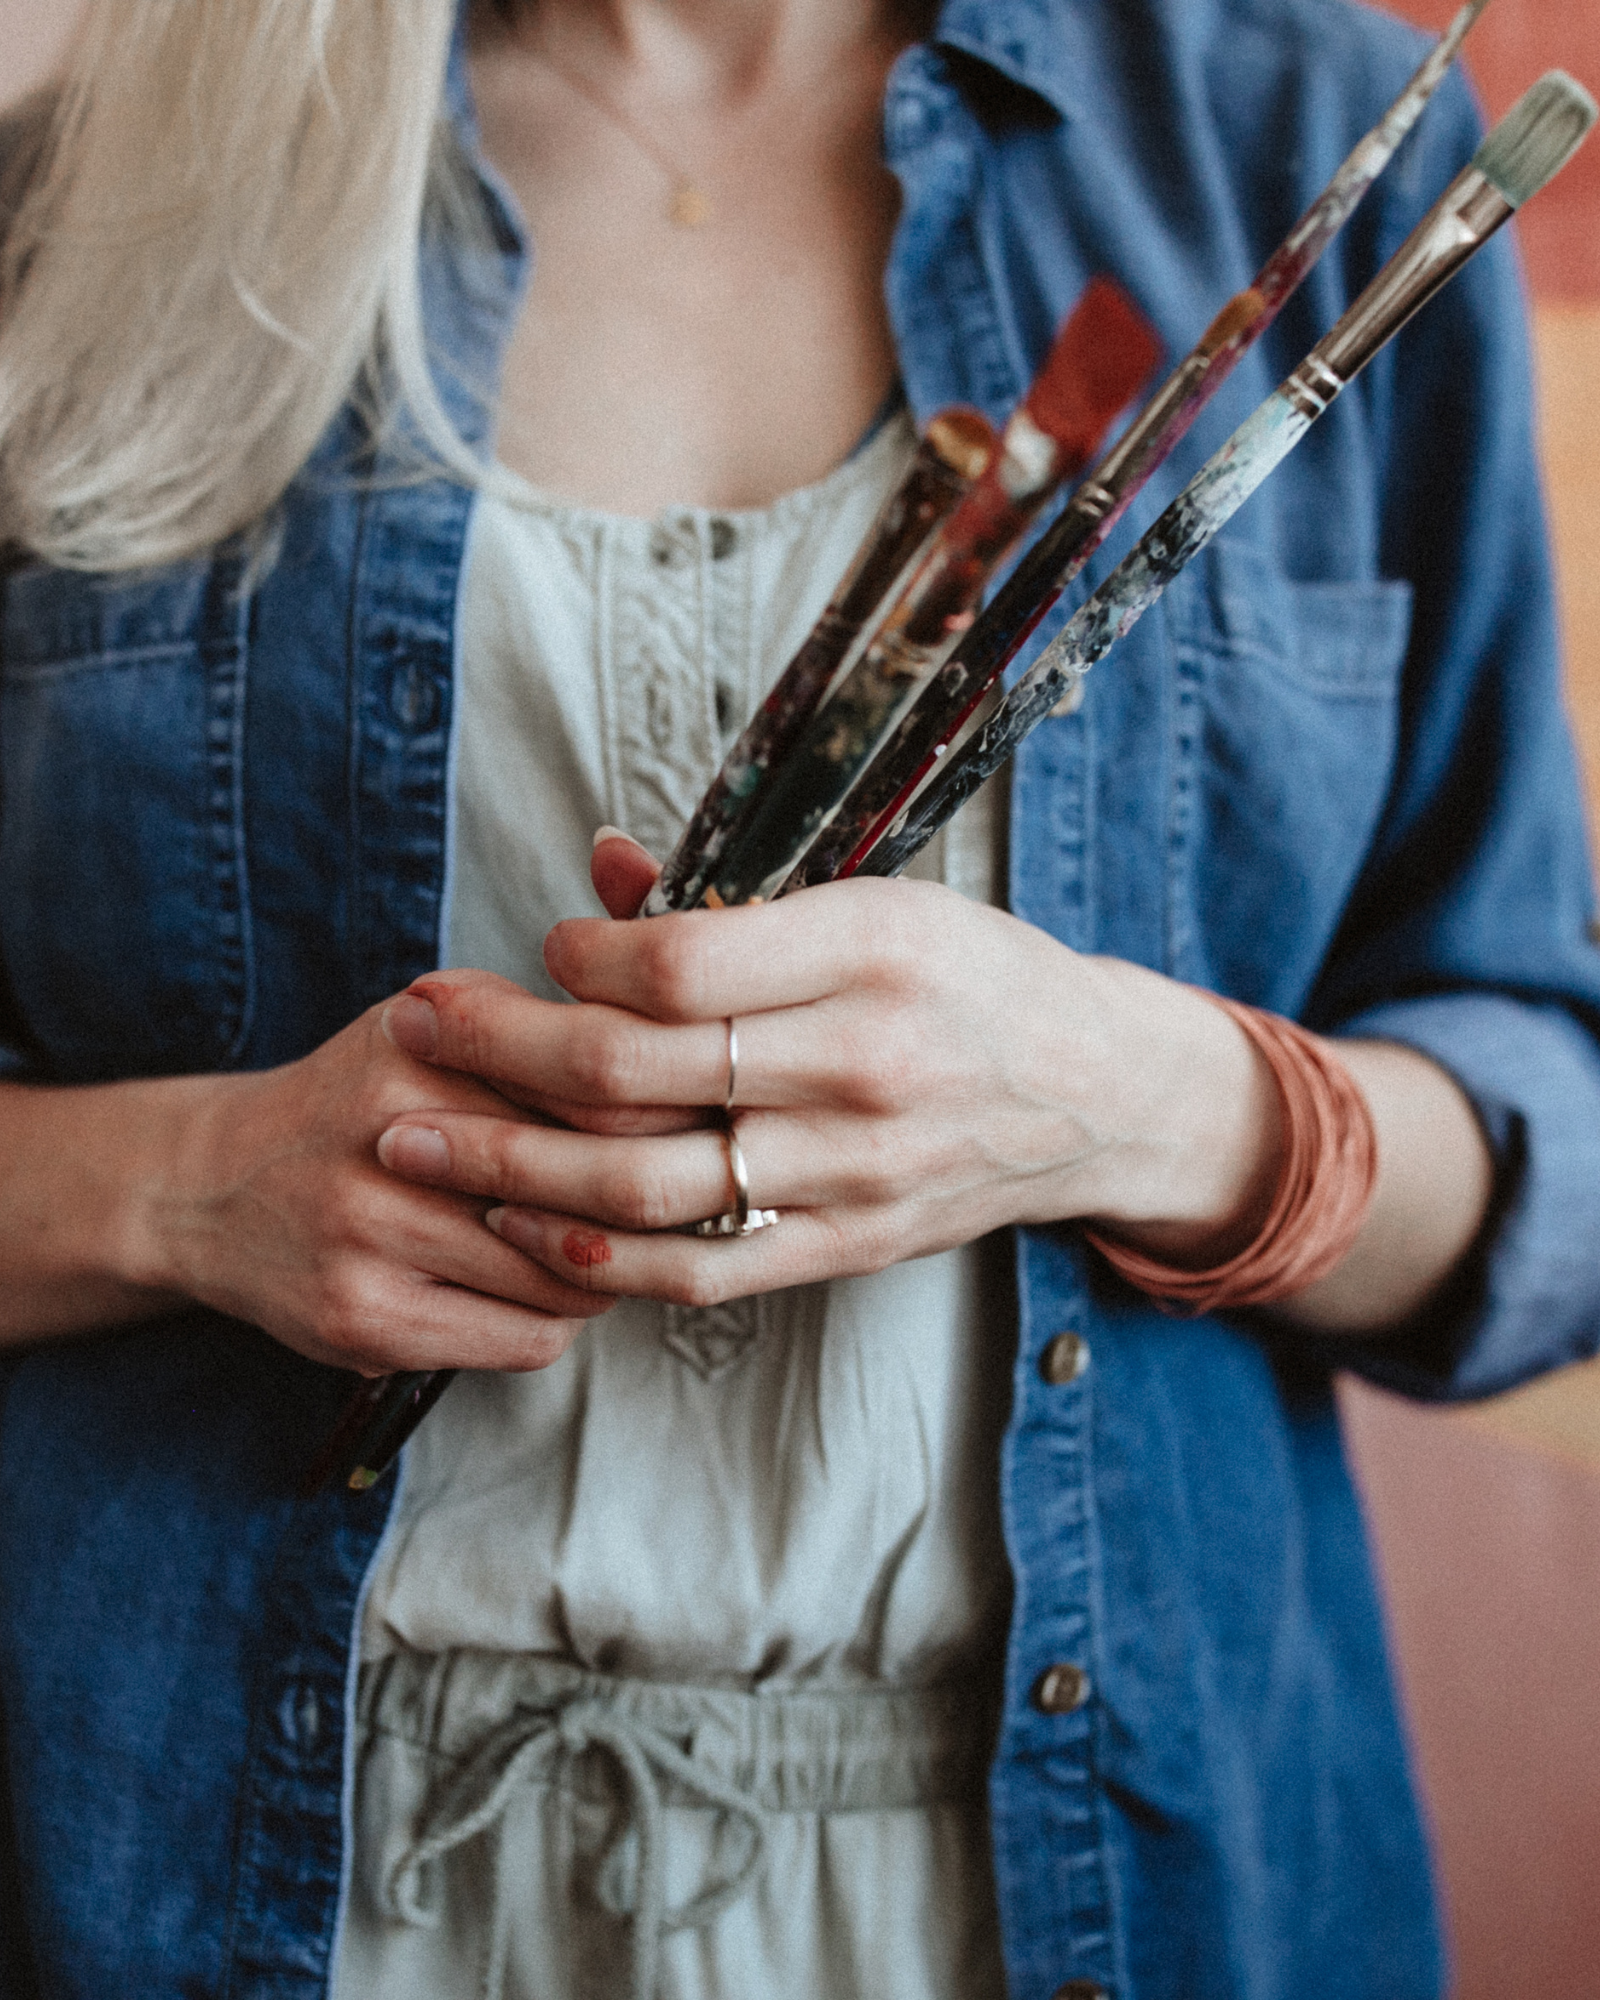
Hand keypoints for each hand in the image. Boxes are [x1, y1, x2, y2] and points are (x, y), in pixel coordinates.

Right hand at [128, 1000, 618, 1373]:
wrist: (212, 1188)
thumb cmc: (355, 1103)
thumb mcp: (426, 1027)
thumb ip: (531, 1029)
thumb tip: (666, 1075)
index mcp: (420, 1052)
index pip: (593, 1102)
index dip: (656, 1128)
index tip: (679, 1140)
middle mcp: (391, 1140)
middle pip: (588, 1196)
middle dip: (640, 1209)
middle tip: (657, 1206)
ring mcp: (371, 1237)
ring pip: (564, 1279)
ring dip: (599, 1275)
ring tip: (590, 1251)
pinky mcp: (363, 1320)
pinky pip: (521, 1340)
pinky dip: (550, 1323)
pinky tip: (531, 1293)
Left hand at [371, 839, 1283, 1309]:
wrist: (1096, 1093)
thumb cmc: (977, 975)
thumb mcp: (884, 898)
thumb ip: (737, 899)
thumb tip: (602, 866)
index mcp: (874, 950)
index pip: (679, 966)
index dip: (580, 958)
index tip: (543, 950)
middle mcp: (864, 1066)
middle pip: (638, 1071)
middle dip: (497, 1050)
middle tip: (409, 1026)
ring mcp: (856, 1171)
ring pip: (648, 1183)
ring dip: (511, 1167)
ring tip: (414, 1142)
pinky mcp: (849, 1245)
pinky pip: (702, 1270)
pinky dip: (597, 1257)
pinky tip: (520, 1228)